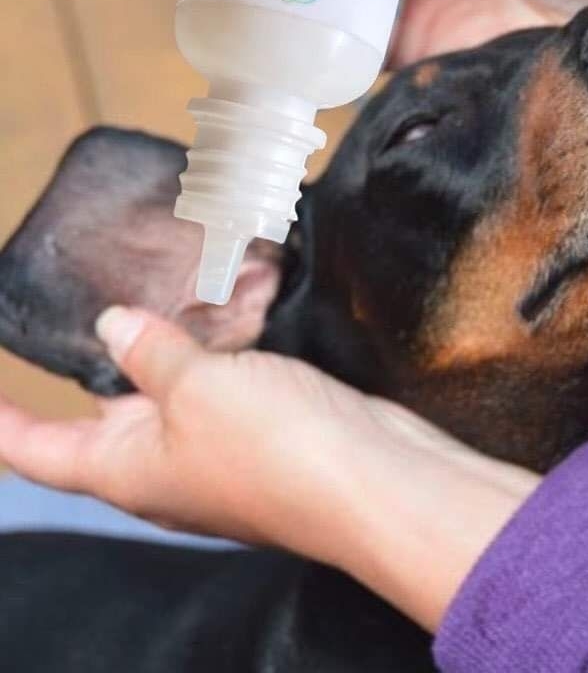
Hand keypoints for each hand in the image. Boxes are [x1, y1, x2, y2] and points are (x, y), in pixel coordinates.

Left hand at [0, 307, 537, 629]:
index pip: (36, 449)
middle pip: (108, 412)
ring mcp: (218, 447)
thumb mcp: (197, 389)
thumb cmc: (273, 446)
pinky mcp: (264, 426)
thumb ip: (151, 352)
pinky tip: (226, 310)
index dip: (0, 420)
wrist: (371, 476)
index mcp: (128, 468)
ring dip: (164, 346)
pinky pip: (224, 384)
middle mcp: (166, 463)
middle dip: (95, 360)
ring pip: (173, 390)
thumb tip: (114, 325)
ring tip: (154, 290)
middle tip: (86, 300)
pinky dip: (216, 350)